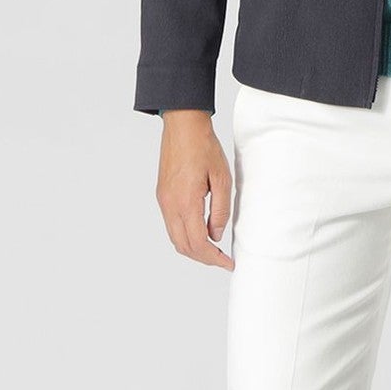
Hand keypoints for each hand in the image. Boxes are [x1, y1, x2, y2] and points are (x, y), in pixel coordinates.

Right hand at [156, 111, 235, 268]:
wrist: (183, 126)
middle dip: (203, 258)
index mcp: (186, 202)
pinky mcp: (162, 196)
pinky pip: (171, 225)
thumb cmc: (204, 147)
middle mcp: (170, 205)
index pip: (198, 243)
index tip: (228, 263)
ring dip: (193, 249)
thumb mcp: (222, 179)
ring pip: (175, 238)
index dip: (214, 258)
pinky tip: (201, 231)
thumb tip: (216, 235)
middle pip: (184, 246)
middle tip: (222, 260)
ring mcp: (163, 201)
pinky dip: (185, 236)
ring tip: (213, 249)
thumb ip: (220, 210)